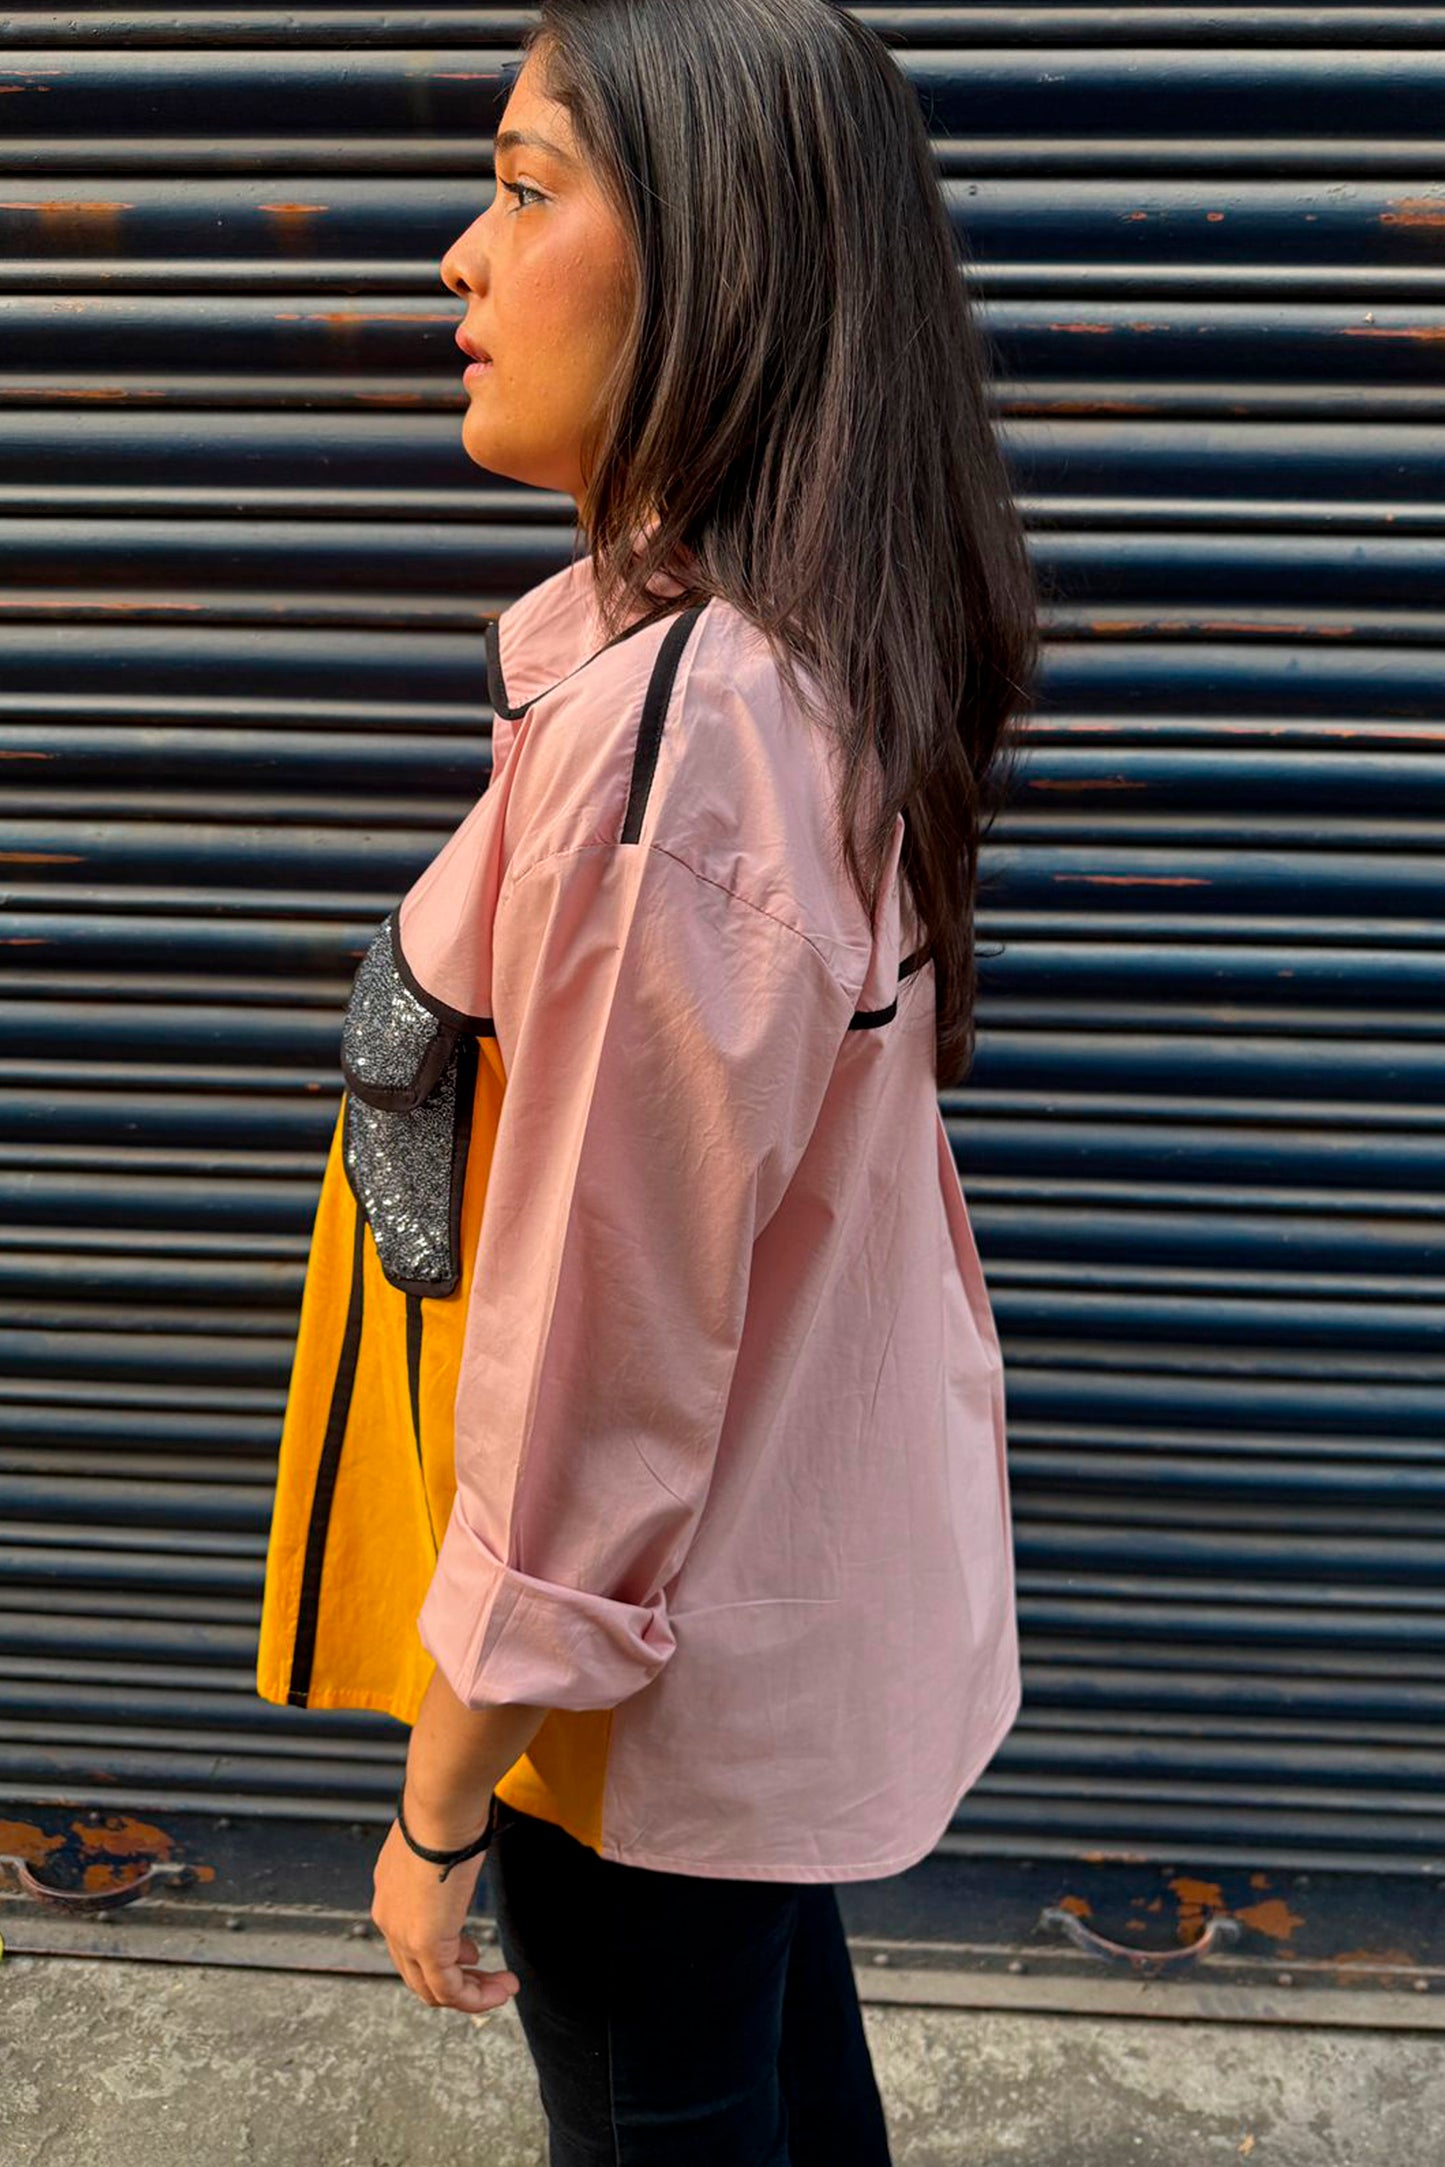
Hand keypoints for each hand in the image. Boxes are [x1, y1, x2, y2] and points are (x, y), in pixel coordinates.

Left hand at [371, 1816, 519, 2012]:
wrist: (442, 1806)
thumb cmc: (447, 1810)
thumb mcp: (442, 1839)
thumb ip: (446, 1854)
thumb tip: (466, 1840)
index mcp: (390, 1891)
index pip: (408, 1940)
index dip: (443, 1951)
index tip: (470, 1951)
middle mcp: (389, 1917)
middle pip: (416, 1972)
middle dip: (456, 1977)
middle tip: (486, 1975)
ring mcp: (403, 1934)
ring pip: (432, 1988)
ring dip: (470, 1993)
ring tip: (501, 1988)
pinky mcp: (424, 1944)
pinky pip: (448, 1989)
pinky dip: (475, 1998)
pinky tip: (501, 1989)